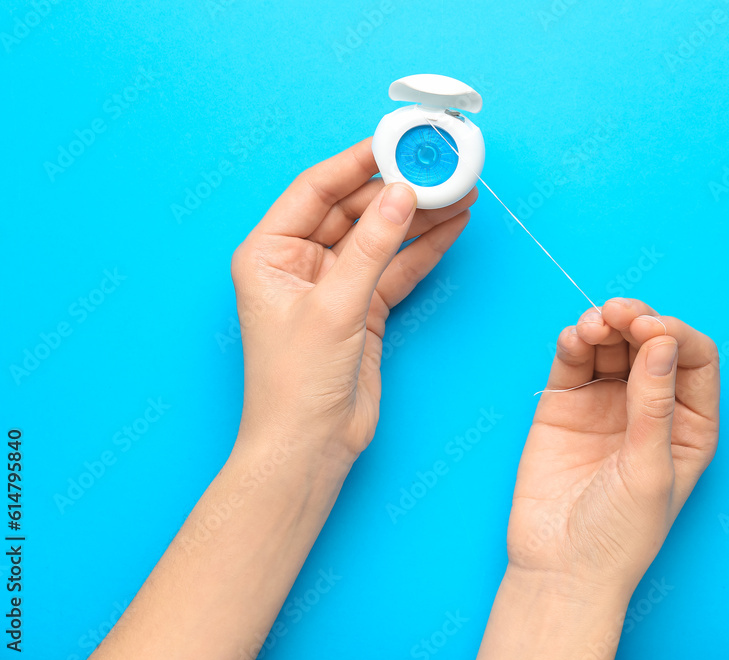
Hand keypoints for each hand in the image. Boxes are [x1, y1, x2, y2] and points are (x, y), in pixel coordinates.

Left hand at [230, 138, 476, 467]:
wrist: (309, 448)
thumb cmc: (295, 385)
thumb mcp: (335, 307)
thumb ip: (372, 246)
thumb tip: (403, 193)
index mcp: (269, 252)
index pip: (316, 189)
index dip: (358, 162)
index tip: (398, 142)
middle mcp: (298, 261)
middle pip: (353, 208)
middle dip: (398, 189)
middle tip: (442, 169)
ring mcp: (333, 284)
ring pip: (380, 236)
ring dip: (418, 216)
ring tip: (460, 192)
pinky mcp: (362, 307)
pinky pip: (395, 266)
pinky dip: (423, 249)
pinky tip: (451, 227)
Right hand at [508, 297, 719, 596]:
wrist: (560, 568)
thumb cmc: (619, 535)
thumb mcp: (650, 469)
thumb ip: (654, 403)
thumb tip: (661, 340)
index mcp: (690, 424)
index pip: (693, 358)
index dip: (675, 335)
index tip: (651, 330)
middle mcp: (650, 407)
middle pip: (651, 342)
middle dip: (637, 321)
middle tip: (618, 314)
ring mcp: (606, 402)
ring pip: (612, 344)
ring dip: (604, 325)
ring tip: (592, 325)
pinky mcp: (566, 404)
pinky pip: (574, 360)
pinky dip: (574, 341)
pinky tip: (574, 338)